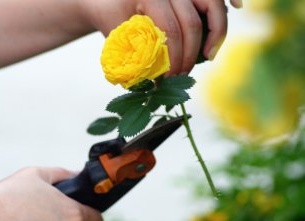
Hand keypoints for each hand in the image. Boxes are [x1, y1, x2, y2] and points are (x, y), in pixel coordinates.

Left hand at [81, 0, 241, 74]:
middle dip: (191, 53)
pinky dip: (227, 0)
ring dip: (217, 31)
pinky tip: (237, 7)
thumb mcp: (119, 36)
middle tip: (183, 73)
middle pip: (192, 20)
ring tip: (210, 55)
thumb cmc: (111, 19)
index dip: (173, 57)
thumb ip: (138, 55)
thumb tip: (156, 84)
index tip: (168, 78)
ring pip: (212, 2)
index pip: (170, 30)